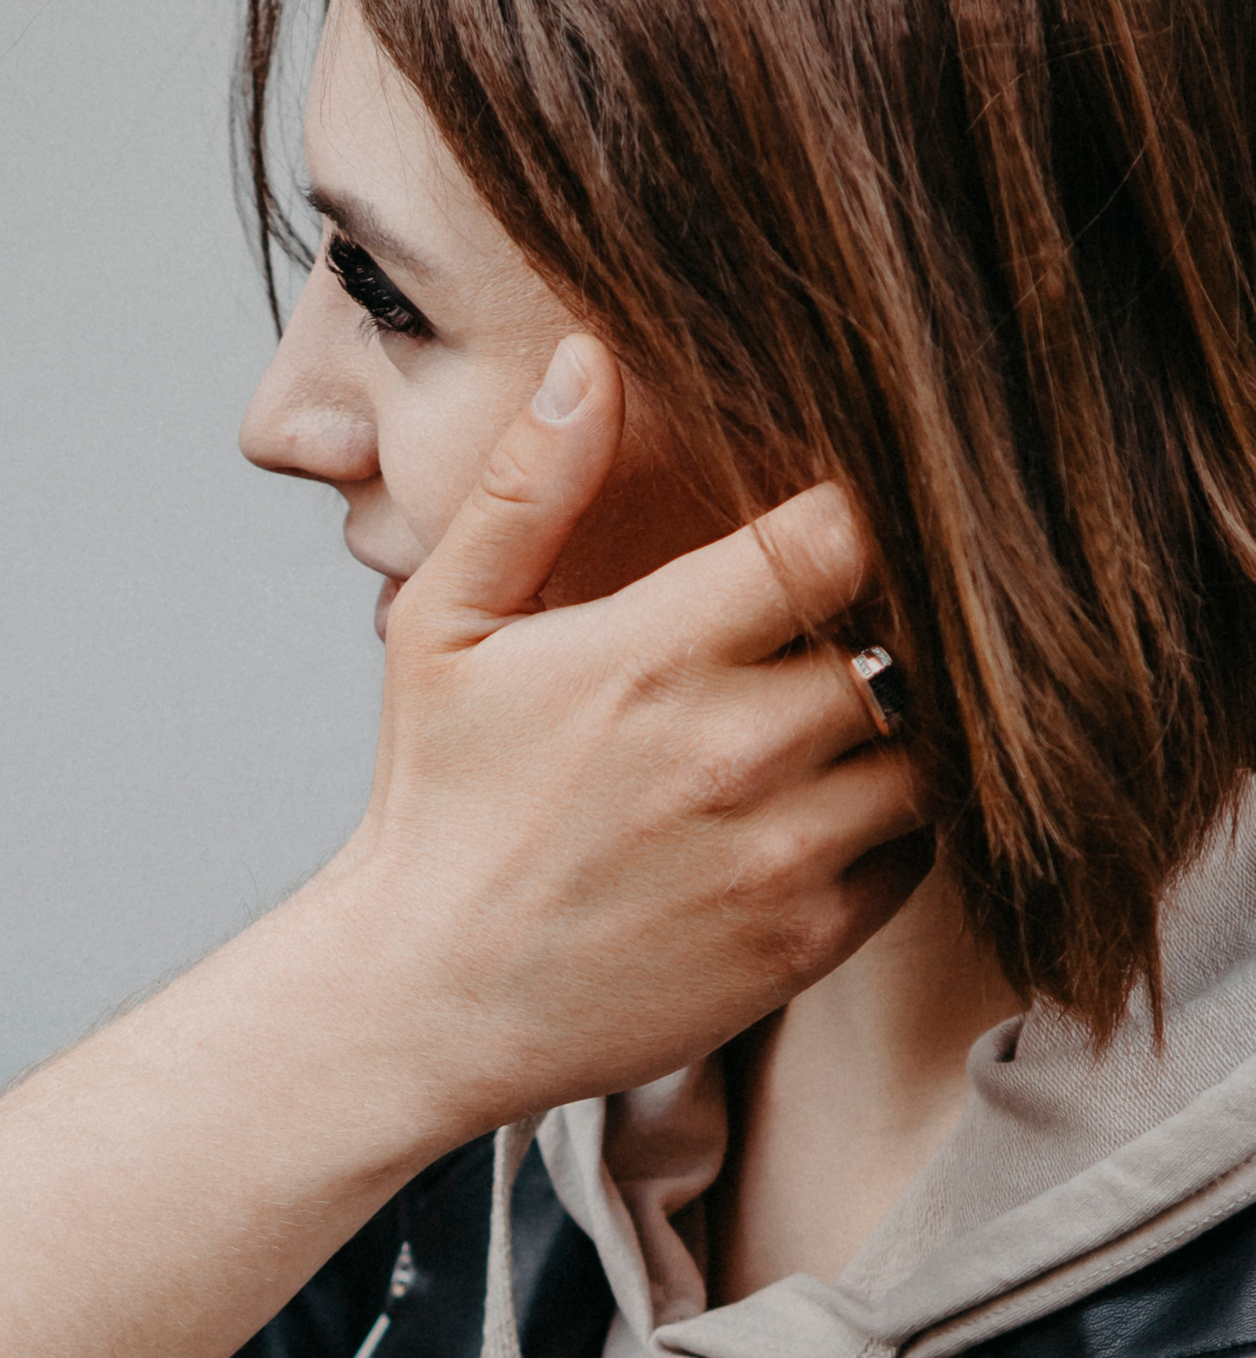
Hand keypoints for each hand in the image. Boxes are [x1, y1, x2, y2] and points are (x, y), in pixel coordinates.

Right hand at [336, 337, 925, 1143]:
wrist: (427, 1000)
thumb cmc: (438, 805)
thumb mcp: (443, 628)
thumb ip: (529, 490)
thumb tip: (590, 357)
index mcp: (650, 655)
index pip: (837, 539)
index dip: (864, 516)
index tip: (844, 521)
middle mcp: (732, 750)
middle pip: (905, 640)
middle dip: (887, 622)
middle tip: (848, 619)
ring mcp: (780, 852)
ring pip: (930, 748)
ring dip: (902, 723)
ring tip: (843, 712)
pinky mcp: (806, 939)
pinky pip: (918, 851)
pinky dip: (894, 822)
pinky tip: (826, 804)